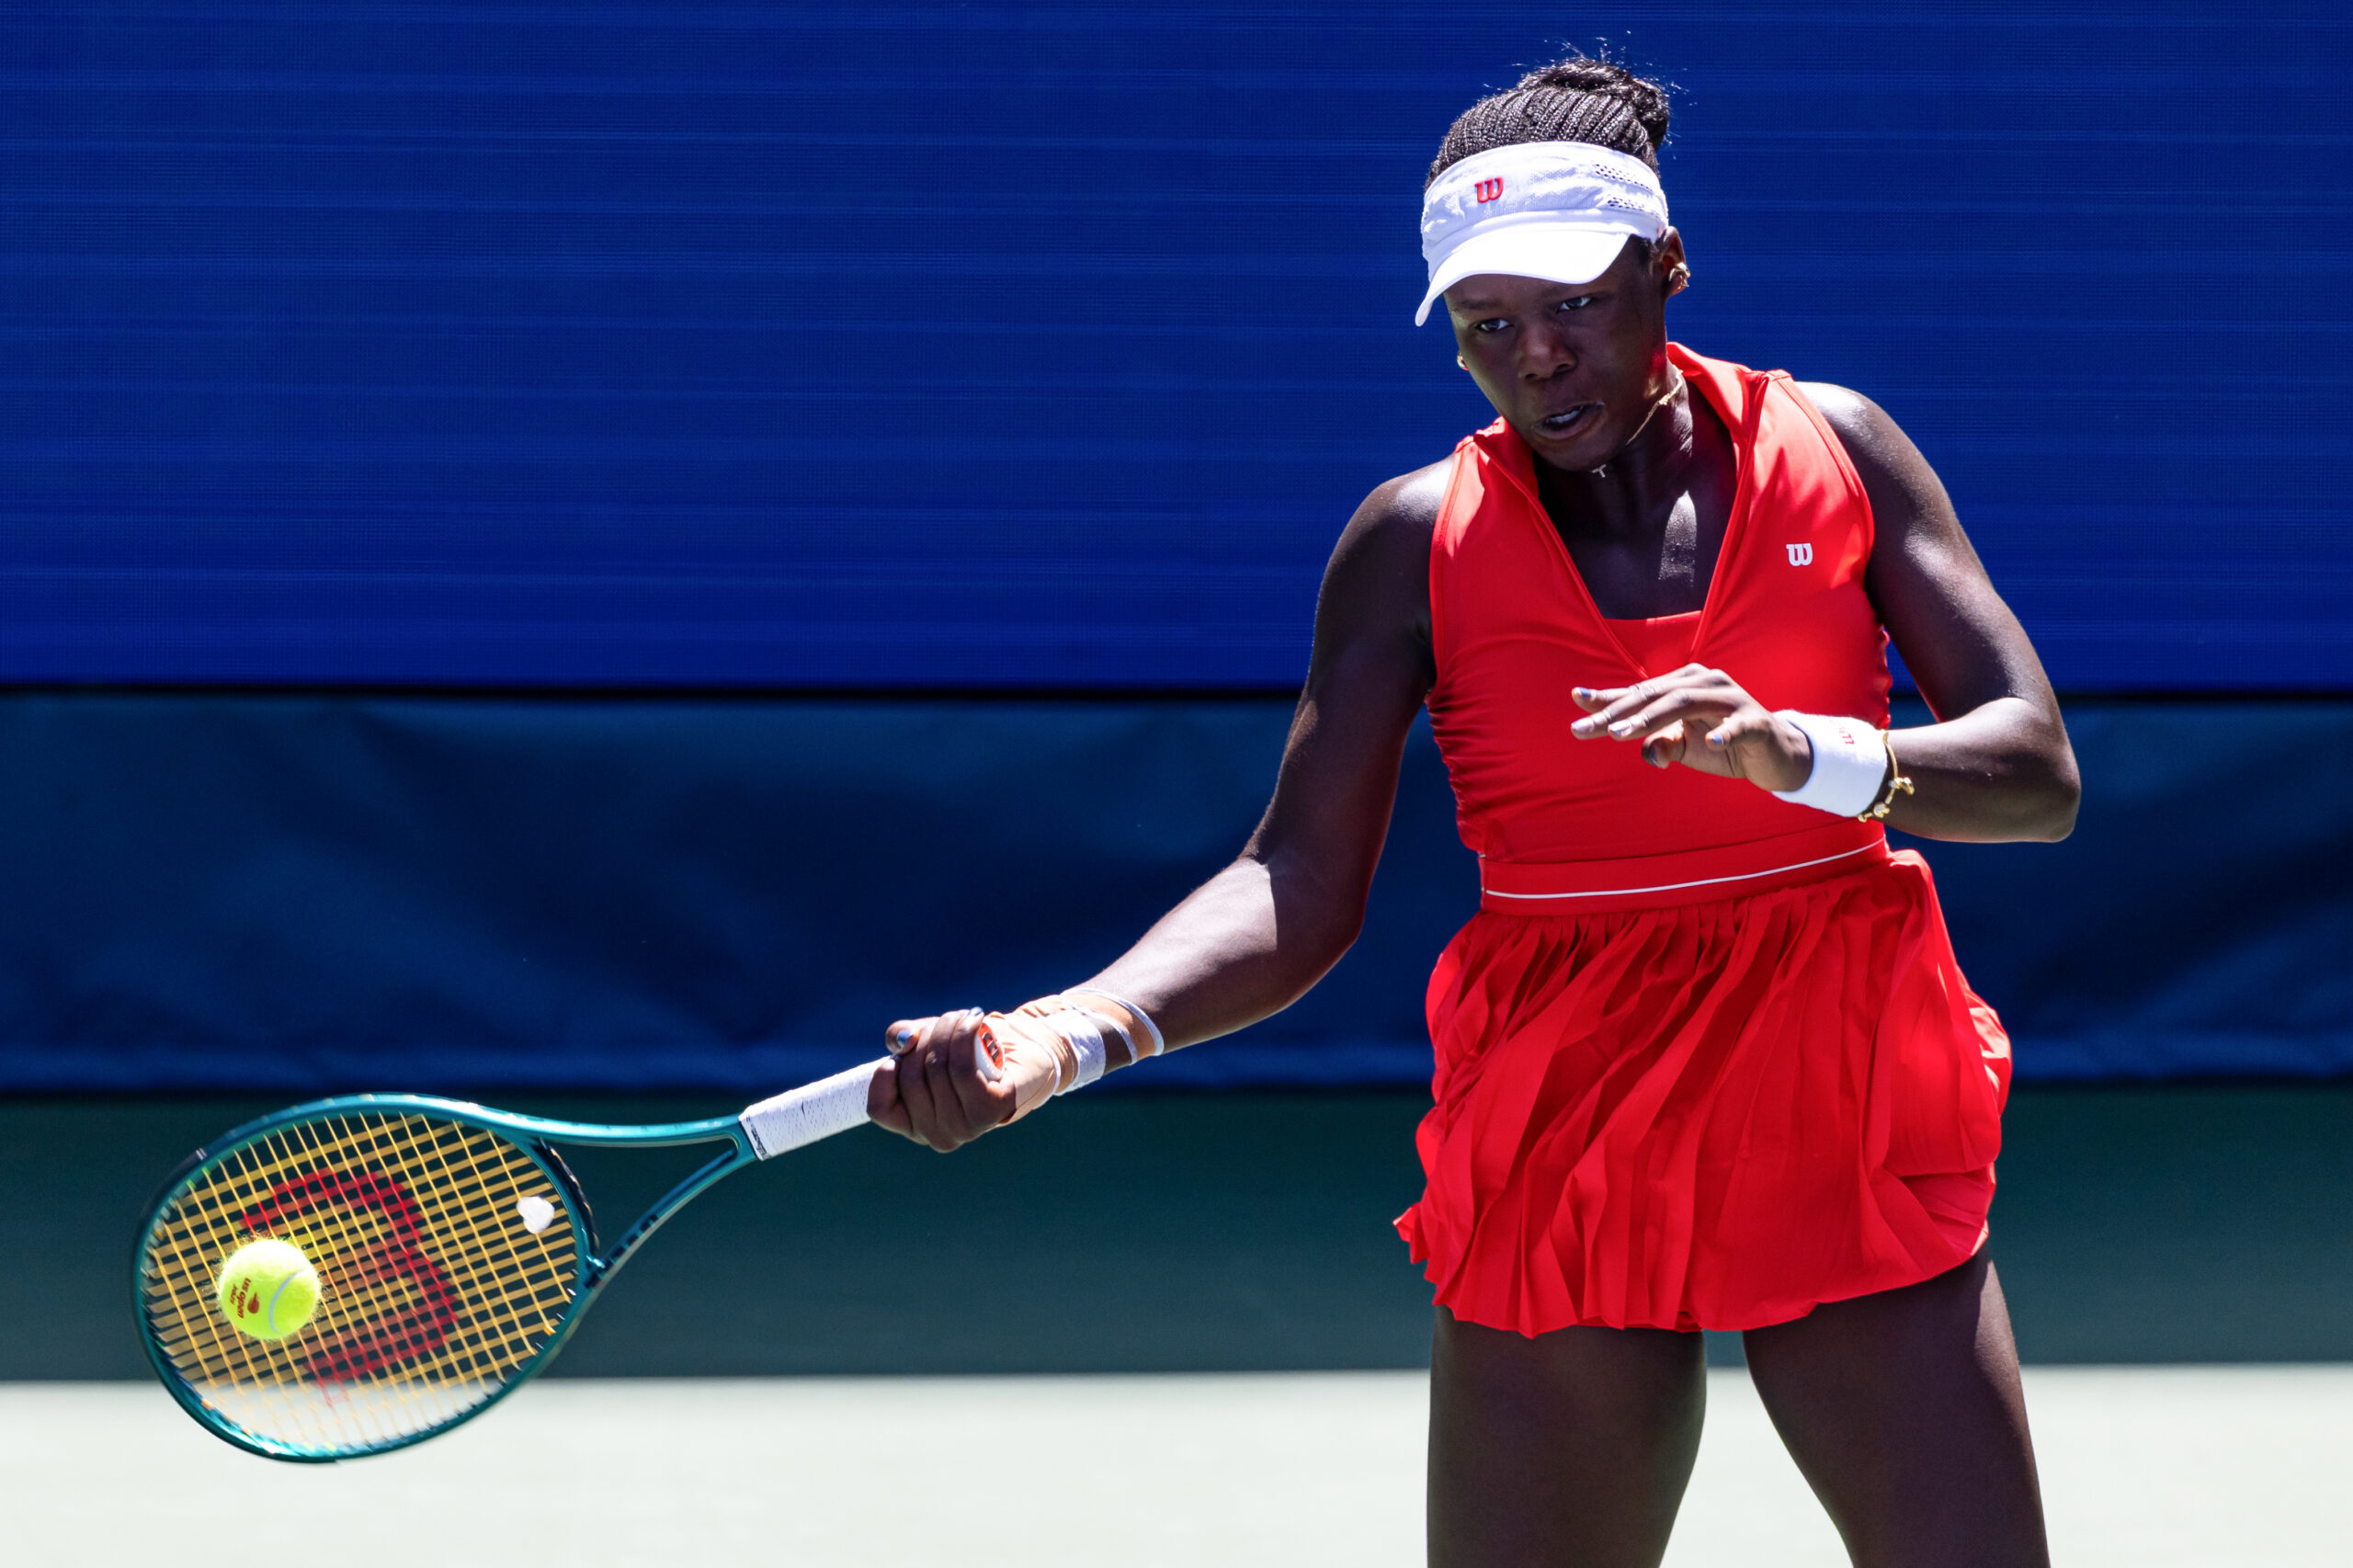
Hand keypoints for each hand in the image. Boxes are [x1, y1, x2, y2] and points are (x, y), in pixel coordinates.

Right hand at [868, 1005, 1066, 1150]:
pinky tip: (974, 1018)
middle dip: (924, 1038)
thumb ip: (902, 1040)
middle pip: (910, 1078)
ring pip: (936, 1067)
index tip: (904, 1049)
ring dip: (946, 1029)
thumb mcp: (926, 1041)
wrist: (1024, 1055)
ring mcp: (964, 1128)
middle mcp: (938, 1136)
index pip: (879, 1109)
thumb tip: (903, 1041)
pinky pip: (962, 1067)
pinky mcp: (989, 1110)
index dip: (884, 1074)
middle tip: (945, 1021)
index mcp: (916, 1126)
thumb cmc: (969, 1051)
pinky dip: (964, 1034)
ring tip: (962, 1017)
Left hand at [1569, 664, 1813, 791]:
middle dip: (1617, 712)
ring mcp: (1731, 699)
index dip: (1608, 697)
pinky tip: (1710, 743)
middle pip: (1655, 694)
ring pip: (1685, 703)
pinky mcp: (1756, 721)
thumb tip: (1647, 752)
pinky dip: (1724, 733)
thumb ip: (1659, 744)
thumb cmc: (1721, 745)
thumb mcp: (1683, 747)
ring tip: (1622, 735)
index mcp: (1683, 685)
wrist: (1773, 755)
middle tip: (1586, 730)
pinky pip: (1738, 725)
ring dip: (1651, 719)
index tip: (1576, 699)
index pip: (1639, 691)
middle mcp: (1704, 682)